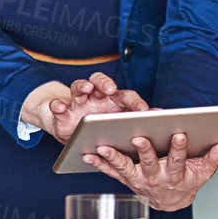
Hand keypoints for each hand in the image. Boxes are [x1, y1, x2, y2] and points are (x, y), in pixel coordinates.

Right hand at [23, 74, 148, 143]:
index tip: (143, 111)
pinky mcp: (63, 111)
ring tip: (87, 88)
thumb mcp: (117, 128)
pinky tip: (59, 107)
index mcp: (114, 102)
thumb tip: (160, 118)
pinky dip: (57, 105)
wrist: (74, 136)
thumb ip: (134, 121)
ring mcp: (78, 102)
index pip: (126, 95)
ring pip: (79, 86)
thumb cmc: (101, 130)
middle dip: (106, 83)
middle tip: (111, 89)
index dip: (135, 102)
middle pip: (101, 82)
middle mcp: (96, 97)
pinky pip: (58, 105)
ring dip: (83, 85)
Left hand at [86, 131, 217, 212]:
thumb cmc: (186, 181)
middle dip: (145, 150)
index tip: (180, 134)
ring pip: (126, 168)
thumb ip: (213, 157)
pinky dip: (99, 164)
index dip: (179, 148)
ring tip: (103, 147)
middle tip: (139, 138)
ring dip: (114, 158)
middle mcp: (155, 178)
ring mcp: (139, 179)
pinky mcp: (126, 179)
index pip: (178, 161)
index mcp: (175, 175)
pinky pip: (111, 172)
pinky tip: (88, 153)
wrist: (170, 202)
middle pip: (149, 164)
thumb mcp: (203, 172)